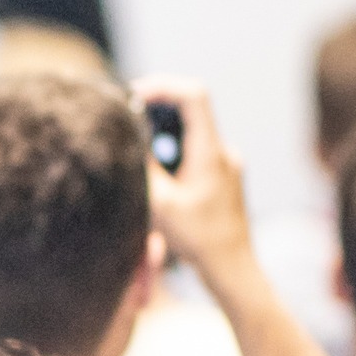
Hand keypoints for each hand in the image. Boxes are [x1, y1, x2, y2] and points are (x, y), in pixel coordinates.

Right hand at [136, 78, 250, 279]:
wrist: (231, 268)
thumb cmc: (199, 239)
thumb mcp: (161, 203)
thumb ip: (143, 166)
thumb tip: (124, 137)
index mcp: (211, 151)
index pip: (193, 95)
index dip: (163, 86)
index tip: (134, 96)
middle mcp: (223, 151)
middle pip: (189, 110)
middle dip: (157, 113)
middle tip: (129, 127)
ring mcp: (226, 164)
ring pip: (191, 133)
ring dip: (164, 139)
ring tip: (144, 162)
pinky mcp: (223, 178)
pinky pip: (196, 153)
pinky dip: (175, 157)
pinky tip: (162, 184)